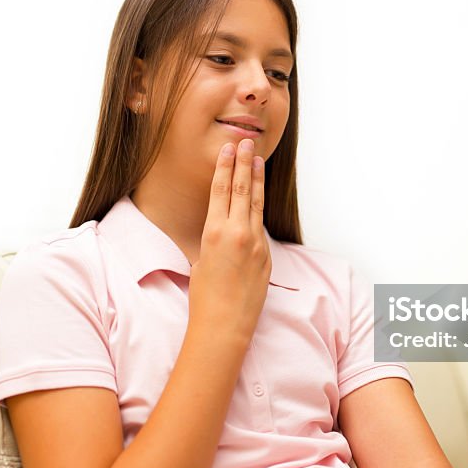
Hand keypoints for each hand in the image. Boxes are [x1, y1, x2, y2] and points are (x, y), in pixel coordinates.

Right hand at [187, 138, 271, 345]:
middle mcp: (237, 234)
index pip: (221, 191)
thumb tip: (220, 229)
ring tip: (258, 160)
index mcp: (214, 233)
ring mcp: (255, 244)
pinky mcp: (266, 256)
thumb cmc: (205, 298)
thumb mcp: (200, 260)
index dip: (226, 168)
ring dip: (256, 180)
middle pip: (242, 190)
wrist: (225, 325)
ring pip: (256, 204)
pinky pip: (261, 226)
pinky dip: (259, 208)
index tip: (229, 150)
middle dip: (244, 164)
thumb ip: (213, 239)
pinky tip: (259, 196)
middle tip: (246, 142)